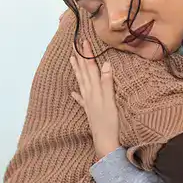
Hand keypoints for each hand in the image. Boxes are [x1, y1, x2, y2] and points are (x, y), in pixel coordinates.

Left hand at [70, 40, 120, 158]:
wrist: (105, 141)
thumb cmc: (110, 122)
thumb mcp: (111, 100)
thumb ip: (107, 82)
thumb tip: (105, 63)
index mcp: (95, 89)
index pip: (90, 68)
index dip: (87, 54)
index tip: (84, 41)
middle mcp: (89, 94)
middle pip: (83, 72)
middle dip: (80, 58)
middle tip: (74, 45)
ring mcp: (88, 102)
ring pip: (81, 82)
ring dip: (77, 70)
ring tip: (71, 60)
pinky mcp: (89, 111)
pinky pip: (81, 99)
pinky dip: (77, 94)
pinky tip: (73, 91)